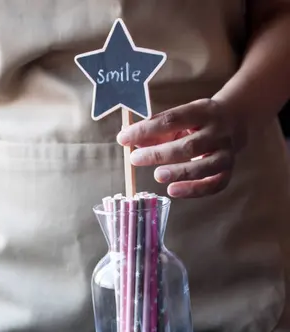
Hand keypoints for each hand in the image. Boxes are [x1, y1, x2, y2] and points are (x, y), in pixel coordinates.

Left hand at [117, 98, 244, 198]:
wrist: (236, 119)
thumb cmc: (198, 120)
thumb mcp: (180, 116)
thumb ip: (156, 129)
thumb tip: (129, 140)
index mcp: (203, 111)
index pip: (172, 120)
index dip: (146, 130)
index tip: (124, 138)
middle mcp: (218, 132)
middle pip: (189, 146)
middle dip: (159, 154)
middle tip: (136, 159)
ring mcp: (226, 153)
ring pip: (204, 166)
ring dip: (179, 173)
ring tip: (157, 176)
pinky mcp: (228, 171)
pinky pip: (214, 185)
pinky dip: (193, 190)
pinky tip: (173, 190)